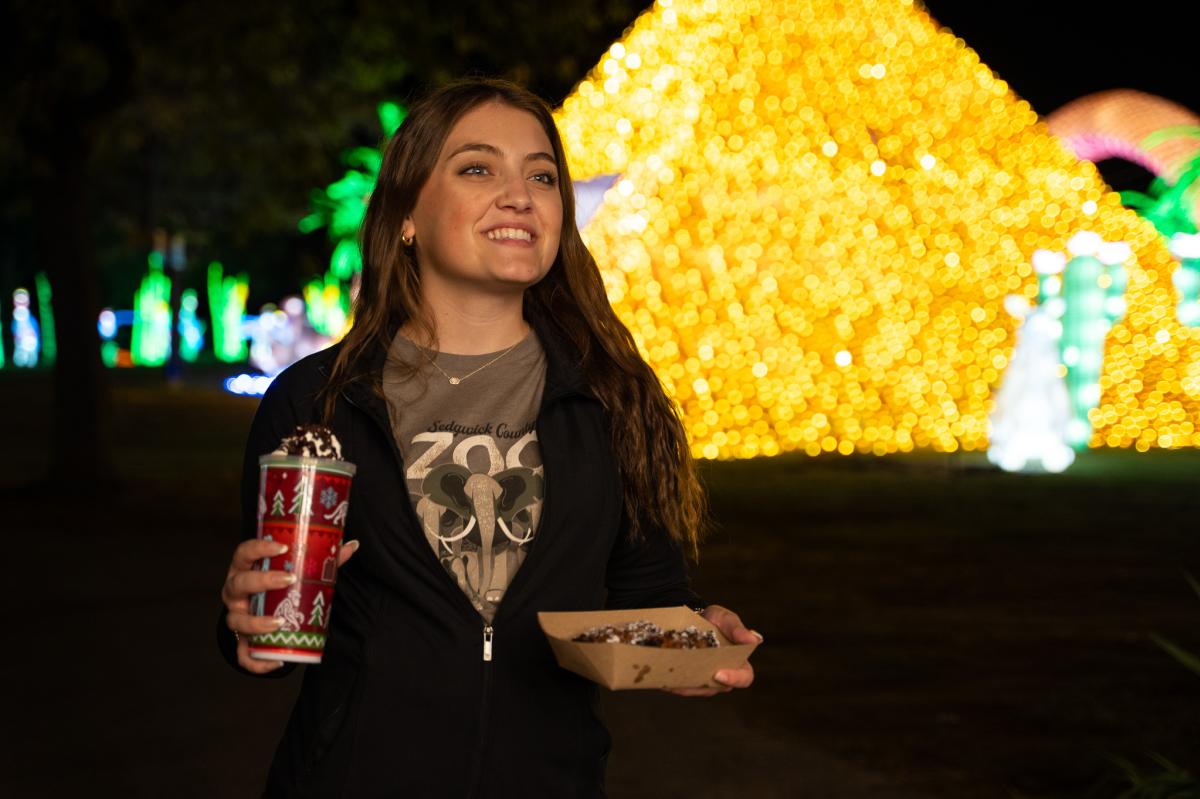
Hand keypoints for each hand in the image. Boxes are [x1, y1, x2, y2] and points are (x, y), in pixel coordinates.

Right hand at [221, 538, 359, 673]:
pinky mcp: (242, 641)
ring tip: (278, 622)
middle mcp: (235, 592)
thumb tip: (351, 546)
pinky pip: (243, 656)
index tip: (282, 548)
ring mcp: (237, 617)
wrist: (264, 611)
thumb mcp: (294, 570)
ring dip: (255, 623)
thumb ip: (320, 560)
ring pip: (236, 621)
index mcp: (245, 569)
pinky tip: (278, 661)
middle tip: (287, 580)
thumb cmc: (278, 585)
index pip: (243, 553)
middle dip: (261, 581)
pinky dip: (258, 663)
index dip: (258, 548)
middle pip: (238, 584)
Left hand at [668, 604, 760, 697]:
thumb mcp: (725, 619)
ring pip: (696, 690)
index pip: (744, 678)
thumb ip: (737, 629)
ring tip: (673, 678)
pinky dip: (673, 683)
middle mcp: (722, 676)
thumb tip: (756, 639)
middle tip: (690, 676)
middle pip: (716, 688)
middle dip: (702, 685)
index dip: (734, 679)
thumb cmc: (714, 620)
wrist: (690, 618)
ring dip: (685, 686)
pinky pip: (681, 686)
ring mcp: (703, 679)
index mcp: (738, 663)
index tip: (719, 673)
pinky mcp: (687, 680)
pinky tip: (664, 678)